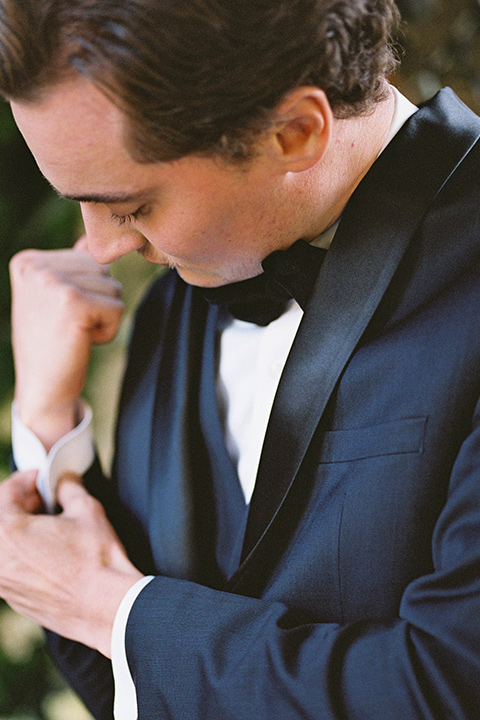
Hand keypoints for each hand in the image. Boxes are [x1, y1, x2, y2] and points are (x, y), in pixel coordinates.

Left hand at [0, 470, 142, 656]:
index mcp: (7, 531)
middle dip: (20, 503)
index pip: (6, 492)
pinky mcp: (13, 599)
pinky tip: (49, 550)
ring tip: (49, 524)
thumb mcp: (87, 509)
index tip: (41, 477)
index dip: (26, 479)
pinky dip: (22, 552)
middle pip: (0, 519)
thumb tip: (65, 480)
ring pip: (3, 545)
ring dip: (20, 529)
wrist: (106, 607)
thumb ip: (69, 487)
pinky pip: (9, 566)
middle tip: (45, 497)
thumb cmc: (96, 559)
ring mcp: (3, 583)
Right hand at [10, 239, 123, 449]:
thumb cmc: (53, 343)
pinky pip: (117, 308)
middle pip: (103, 270)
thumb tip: (92, 238)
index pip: (88, 259)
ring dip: (103, 316)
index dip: (86, 292)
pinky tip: (82, 342)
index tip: (58, 315)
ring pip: (113, 288)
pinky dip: (108, 330)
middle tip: (68, 326)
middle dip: (97, 301)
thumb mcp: (55, 297)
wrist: (44, 388)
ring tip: (73, 333)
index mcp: (28, 261)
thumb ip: (72, 266)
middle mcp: (36, 267)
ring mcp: (52, 282)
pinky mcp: (73, 302)